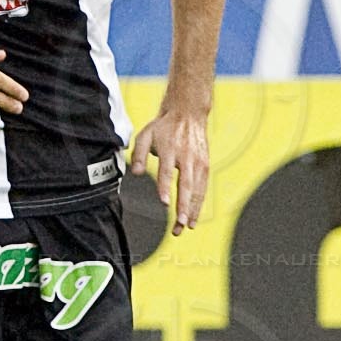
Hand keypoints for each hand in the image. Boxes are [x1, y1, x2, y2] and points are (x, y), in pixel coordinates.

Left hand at [129, 101, 208, 232]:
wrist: (188, 113)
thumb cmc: (164, 127)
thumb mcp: (145, 135)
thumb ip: (138, 154)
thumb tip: (135, 173)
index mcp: (169, 149)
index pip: (166, 171)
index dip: (165, 187)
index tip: (164, 202)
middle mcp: (185, 157)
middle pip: (185, 185)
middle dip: (183, 206)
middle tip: (180, 224)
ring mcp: (198, 162)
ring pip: (197, 190)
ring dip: (192, 210)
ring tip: (186, 227)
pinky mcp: (205, 165)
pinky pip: (203, 188)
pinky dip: (199, 204)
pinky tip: (193, 218)